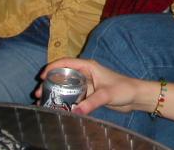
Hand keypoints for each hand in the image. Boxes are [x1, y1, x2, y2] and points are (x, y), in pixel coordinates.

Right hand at [36, 58, 151, 115]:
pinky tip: (56, 107)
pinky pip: (72, 95)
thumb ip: (92, 102)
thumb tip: (76, 111)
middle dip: (49, 82)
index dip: (52, 67)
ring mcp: (86, 84)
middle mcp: (85, 73)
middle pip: (63, 74)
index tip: (42, 77)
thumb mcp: (107, 94)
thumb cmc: (124, 89)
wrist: (135, 97)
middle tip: (38, 93)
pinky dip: (63, 99)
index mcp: (88, 66)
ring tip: (43, 101)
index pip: (66, 63)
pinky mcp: (88, 94)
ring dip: (55, 92)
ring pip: (66, 86)